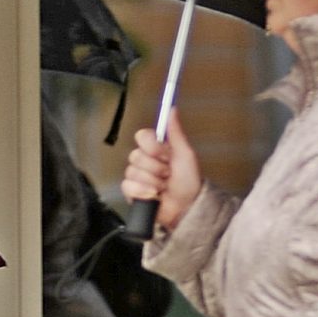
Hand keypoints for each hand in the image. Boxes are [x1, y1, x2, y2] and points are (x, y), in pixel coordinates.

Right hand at [119, 113, 204, 231]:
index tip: (166, 154)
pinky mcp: (131, 192)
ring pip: (133, 172)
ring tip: (164, 187)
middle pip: (136, 155)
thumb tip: (172, 109)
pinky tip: (155, 196)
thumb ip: (175, 132)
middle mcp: (144, 161)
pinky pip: (129, 186)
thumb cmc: (189, 182)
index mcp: (155, 149)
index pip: (141, 136)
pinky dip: (144, 192)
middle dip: (156, 167)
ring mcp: (136, 176)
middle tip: (168, 174)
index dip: (153, 147)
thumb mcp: (185, 153)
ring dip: (153, 182)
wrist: (187, 207)